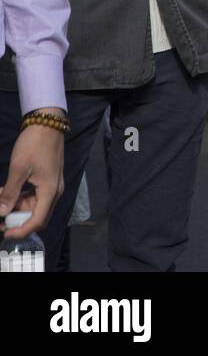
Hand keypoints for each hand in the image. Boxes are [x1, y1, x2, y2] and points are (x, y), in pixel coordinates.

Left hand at [0, 123, 64, 240]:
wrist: (47, 122)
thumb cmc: (34, 144)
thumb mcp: (18, 168)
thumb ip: (10, 193)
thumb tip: (1, 213)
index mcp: (50, 191)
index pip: (38, 221)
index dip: (21, 231)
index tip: (5, 233)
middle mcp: (54, 191)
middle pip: (37, 216)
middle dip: (17, 221)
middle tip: (0, 220)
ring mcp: (51, 185)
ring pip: (34, 206)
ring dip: (16, 208)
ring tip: (0, 200)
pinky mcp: (47, 179)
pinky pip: (34, 196)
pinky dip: (20, 197)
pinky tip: (6, 191)